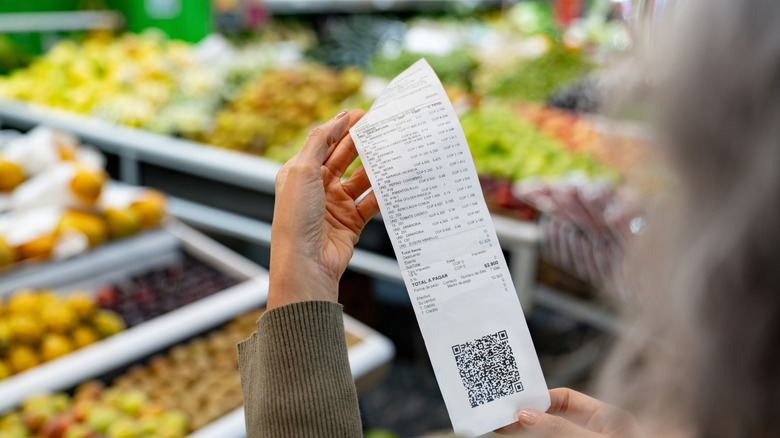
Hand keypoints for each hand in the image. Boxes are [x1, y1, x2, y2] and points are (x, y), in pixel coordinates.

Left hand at [267, 109, 379, 308]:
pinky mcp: (352, 221)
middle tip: (383, 126)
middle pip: (344, 157)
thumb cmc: (296, 218)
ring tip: (394, 150)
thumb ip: (321, 140)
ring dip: (376, 166)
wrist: (306, 264)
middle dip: (362, 142)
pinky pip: (372, 201)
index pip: (324, 143)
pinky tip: (396, 180)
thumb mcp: (302, 171)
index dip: (342, 127)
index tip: (363, 113)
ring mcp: (336, 205)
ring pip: (361, 179)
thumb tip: (339, 116)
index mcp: (300, 173)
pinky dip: (384, 192)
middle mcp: (318, 187)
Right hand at [495, 388, 638, 436]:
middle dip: (530, 418)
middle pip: (554, 418)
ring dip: (530, 432)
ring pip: (550, 434)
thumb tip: (528, 415)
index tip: (517, 406)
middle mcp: (597, 432)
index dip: (541, 400)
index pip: (566, 399)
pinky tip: (524, 436)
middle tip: (504, 420)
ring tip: (506, 430)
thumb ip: (560, 428)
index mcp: (609, 418)